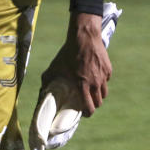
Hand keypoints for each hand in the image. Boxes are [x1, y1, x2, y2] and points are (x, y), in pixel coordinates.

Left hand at [29, 3, 119, 149]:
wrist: (84, 36)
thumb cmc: (68, 52)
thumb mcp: (56, 66)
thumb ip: (48, 79)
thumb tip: (40, 90)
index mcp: (83, 85)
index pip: (89, 107)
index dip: (86, 113)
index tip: (83, 112)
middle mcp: (95, 83)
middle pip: (98, 102)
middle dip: (92, 104)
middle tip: (86, 101)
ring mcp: (104, 76)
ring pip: (104, 93)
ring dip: (98, 94)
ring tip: (90, 90)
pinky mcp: (108, 69)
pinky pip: (106, 80)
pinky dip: (101, 81)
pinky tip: (94, 75)